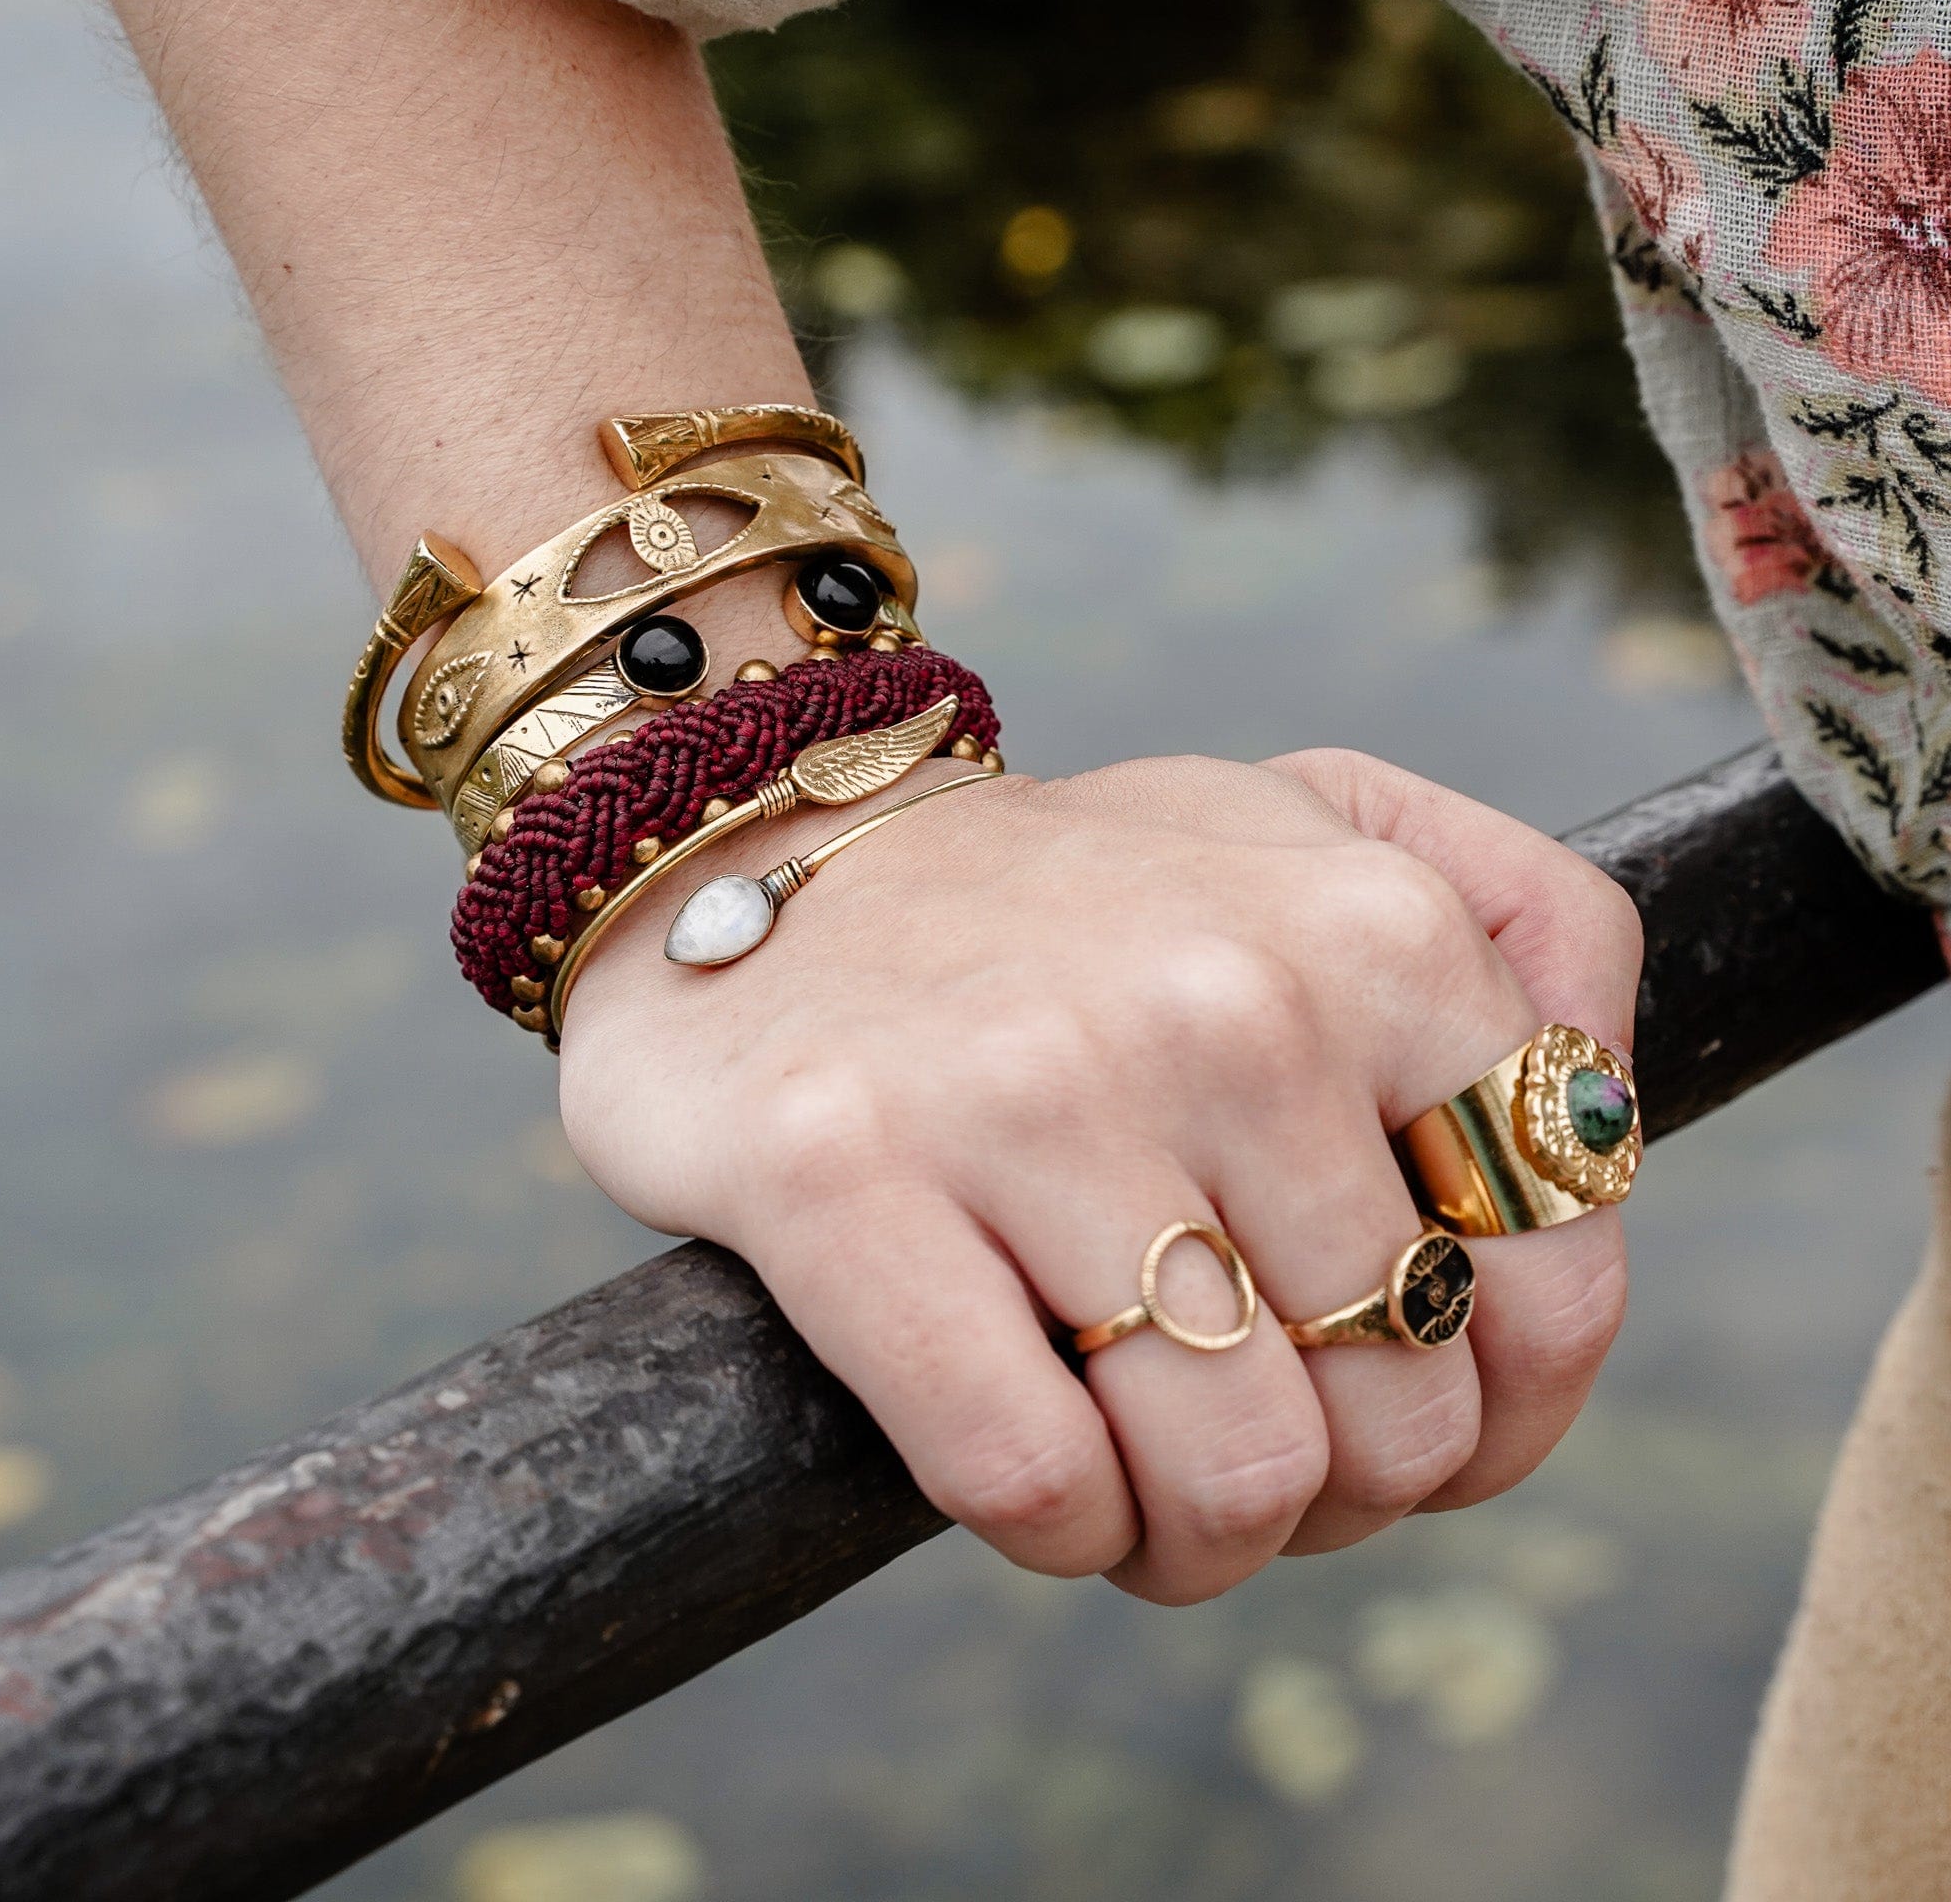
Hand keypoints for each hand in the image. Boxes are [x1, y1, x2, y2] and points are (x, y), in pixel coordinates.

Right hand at [560, 748, 1641, 1604]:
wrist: (766, 847)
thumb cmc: (1070, 896)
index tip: (1395, 1407)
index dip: (1499, 1415)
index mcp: (1373, 930)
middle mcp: (1221, 1004)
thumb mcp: (1316, 831)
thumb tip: (1603, 1139)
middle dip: (1332, 1488)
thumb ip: (1524, 927)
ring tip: (1140, 1472)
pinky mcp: (841, 1181)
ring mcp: (1027, 1092)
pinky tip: (1038, 1463)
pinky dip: (1057, 1527)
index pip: (1553, 1291)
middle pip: (1395, 1420)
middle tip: (1239, 1434)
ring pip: (1230, 1481)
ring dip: (1195, 1536)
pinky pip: (1030, 1480)